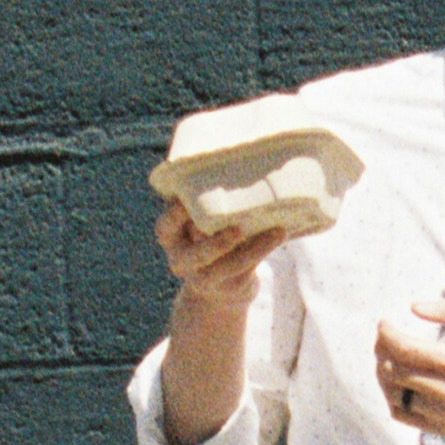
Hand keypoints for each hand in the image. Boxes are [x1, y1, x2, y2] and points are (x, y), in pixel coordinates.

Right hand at [155, 196, 302, 302]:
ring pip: (230, 265)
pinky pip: (249, 268)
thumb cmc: (206, 233)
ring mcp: (205, 279)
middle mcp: (182, 262)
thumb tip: (225, 156)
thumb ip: (201, 201)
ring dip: (255, 247)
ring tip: (278, 230)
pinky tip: (279, 234)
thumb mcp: (196, 218)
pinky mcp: (230, 287)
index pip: (165, 227)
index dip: (174, 217)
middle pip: (198, 255)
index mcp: (170, 238)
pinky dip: (264, 250)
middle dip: (218, 243)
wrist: (219, 285)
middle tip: (238, 228)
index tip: (186, 203)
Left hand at [375, 298, 444, 441]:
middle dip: (381, 351)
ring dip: (383, 373)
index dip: (387, 334)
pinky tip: (399, 382)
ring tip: (389, 358)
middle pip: (394, 371)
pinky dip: (391, 396)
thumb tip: (413, 306)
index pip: (405, 350)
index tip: (383, 323)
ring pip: (393, 394)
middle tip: (384, 338)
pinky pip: (401, 414)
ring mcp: (441, 414)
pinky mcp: (439, 428)